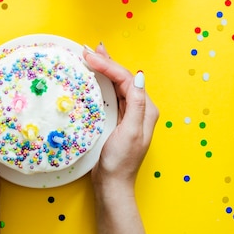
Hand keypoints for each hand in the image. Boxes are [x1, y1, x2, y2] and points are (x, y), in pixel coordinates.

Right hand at [83, 43, 158, 190]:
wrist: (112, 184)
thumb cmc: (120, 161)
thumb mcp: (130, 132)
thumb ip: (136, 104)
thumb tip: (138, 76)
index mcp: (145, 109)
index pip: (127, 78)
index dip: (108, 65)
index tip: (89, 56)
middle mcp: (139, 108)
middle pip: (122, 78)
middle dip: (106, 62)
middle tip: (88, 49)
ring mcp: (128, 113)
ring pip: (116, 84)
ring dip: (103, 69)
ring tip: (90, 55)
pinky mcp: (117, 118)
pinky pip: (110, 94)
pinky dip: (100, 82)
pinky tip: (92, 75)